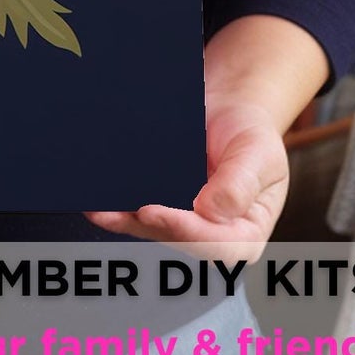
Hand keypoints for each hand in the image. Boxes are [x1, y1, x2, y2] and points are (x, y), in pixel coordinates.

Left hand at [86, 99, 287, 259]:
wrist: (228, 108)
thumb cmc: (251, 133)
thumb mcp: (259, 154)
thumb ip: (240, 184)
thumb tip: (210, 211)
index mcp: (246, 232)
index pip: (218, 246)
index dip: (187, 233)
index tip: (155, 212)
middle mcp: (212, 233)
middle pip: (179, 240)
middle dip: (151, 228)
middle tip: (125, 211)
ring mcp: (183, 220)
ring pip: (152, 230)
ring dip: (124, 222)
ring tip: (98, 210)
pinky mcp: (161, 204)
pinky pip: (135, 211)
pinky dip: (115, 209)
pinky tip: (95, 203)